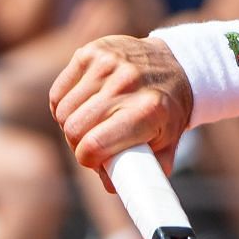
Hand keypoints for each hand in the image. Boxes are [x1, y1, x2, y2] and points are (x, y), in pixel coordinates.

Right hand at [49, 36, 193, 184]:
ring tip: (90, 126)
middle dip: (78, 144)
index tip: (94, 161)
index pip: (96, 144)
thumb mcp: (169, 142)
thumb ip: (145, 169)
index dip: (88, 159)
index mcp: (148, 110)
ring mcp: (107, 65)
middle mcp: (127, 84)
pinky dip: (63, 105)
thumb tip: (112, 187)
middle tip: (92, 146)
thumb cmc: (169, 110)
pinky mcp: (91, 52)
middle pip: (74, 129)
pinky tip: (82, 108)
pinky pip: (59, 91)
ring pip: (63, 111)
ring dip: (69, 125)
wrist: (179, 65)